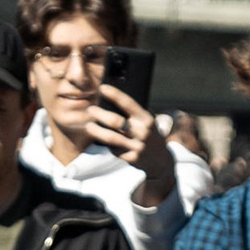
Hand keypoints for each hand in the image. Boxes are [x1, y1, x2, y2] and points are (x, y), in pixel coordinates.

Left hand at [84, 85, 174, 204]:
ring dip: (97, 131)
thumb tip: (111, 103)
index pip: (128, 103)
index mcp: (147, 118)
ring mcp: (137, 147)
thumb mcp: (147, 121)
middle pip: (116, 121)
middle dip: (100, 114)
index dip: (114, 94)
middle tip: (91, 109)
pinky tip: (102, 140)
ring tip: (88, 126)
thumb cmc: (149, 135)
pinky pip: (114, 150)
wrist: (160, 160)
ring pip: (111, 138)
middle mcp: (142, 132)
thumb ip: (134, 114)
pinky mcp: (131, 159)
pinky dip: (107, 144)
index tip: (102, 88)